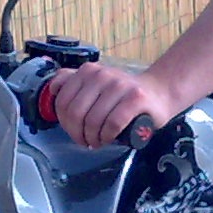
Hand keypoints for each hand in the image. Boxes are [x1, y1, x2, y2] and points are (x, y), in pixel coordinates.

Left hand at [46, 64, 179, 148]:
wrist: (159, 92)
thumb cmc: (124, 95)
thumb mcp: (97, 84)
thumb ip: (74, 82)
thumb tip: (53, 88)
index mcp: (88, 71)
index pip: (62, 101)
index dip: (64, 123)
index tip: (74, 131)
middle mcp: (102, 74)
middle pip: (75, 113)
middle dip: (77, 133)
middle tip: (85, 141)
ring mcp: (120, 85)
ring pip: (93, 120)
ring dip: (93, 138)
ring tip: (98, 141)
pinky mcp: (136, 98)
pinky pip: (112, 123)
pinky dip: (108, 136)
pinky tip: (110, 138)